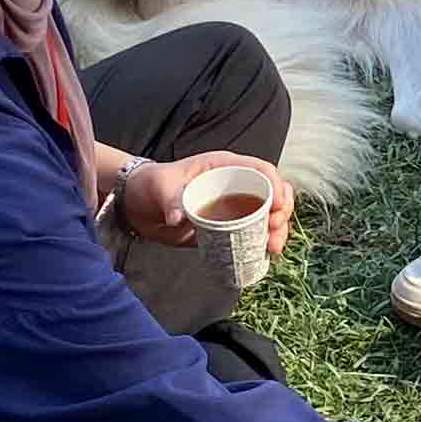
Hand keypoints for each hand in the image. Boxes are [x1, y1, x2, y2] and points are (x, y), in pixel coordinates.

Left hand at [121, 151, 292, 253]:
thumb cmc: (151, 186)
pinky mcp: (230, 227)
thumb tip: (178, 218)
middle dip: (281, 212)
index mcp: (224, 167)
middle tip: (273, 230)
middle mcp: (236, 185)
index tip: (277, 205)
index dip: (275, 184)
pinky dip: (264, 243)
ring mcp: (235, 207)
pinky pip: (255, 233)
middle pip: (273, 194)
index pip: (260, 170)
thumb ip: (170, 199)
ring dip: (277, 231)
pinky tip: (266, 254)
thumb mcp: (160, 188)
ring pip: (269, 216)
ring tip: (272, 248)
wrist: (139, 207)